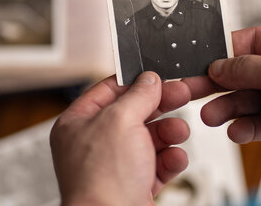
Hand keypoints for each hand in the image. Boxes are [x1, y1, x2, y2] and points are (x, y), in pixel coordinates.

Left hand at [50, 72, 190, 205]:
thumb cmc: (101, 180)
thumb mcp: (121, 121)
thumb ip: (138, 95)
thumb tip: (149, 80)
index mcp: (79, 123)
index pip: (109, 90)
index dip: (135, 81)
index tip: (158, 76)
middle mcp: (96, 143)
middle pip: (135, 112)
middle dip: (161, 105)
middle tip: (182, 94)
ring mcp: (116, 165)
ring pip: (151, 137)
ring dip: (170, 132)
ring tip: (178, 132)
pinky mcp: (136, 184)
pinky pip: (159, 163)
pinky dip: (171, 159)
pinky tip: (175, 158)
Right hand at [183, 26, 260, 176]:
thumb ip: (245, 68)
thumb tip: (219, 66)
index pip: (252, 42)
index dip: (226, 53)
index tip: (204, 63)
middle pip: (247, 74)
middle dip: (222, 86)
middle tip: (195, 92)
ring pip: (252, 100)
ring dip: (230, 109)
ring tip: (212, 116)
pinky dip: (248, 127)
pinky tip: (237, 131)